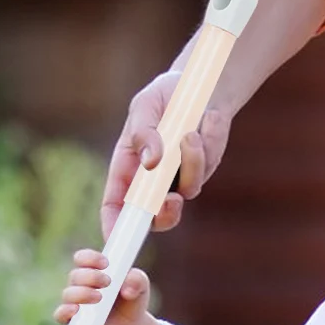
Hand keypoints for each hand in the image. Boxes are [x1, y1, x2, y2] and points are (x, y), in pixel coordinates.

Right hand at [55, 249, 156, 324]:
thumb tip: (126, 286)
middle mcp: (81, 285)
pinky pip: (60, 315)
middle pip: (75, 275)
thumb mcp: (141, 286)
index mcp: (93, 270)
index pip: (82, 258)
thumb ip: (137, 278)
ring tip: (100, 298)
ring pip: (68, 293)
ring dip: (82, 293)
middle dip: (91, 276)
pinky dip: (65, 311)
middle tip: (108, 282)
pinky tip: (76, 310)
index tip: (106, 263)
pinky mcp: (74, 322)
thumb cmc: (133, 301)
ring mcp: (76, 303)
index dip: (91, 258)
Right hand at [100, 69, 232, 239]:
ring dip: (192, 161)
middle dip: (165, 214)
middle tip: (173, 200)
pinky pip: (207, 166)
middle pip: (154, 219)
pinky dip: (209, 140)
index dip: (114, 227)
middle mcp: (151, 183)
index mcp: (126, 170)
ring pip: (188, 190)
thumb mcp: (144, 106)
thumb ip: (143, 133)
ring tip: (191, 131)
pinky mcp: (202, 170)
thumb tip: (151, 161)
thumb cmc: (162, 97)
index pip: (115, 207)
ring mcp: (178, 180)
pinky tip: (208, 118)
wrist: (198, 85)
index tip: (117, 238)